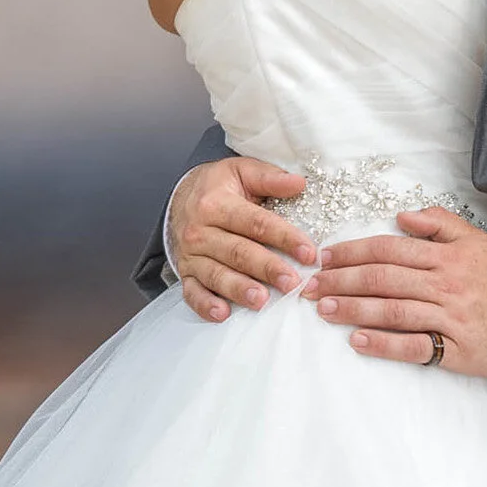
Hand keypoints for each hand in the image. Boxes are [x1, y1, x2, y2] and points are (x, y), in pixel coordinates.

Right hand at [168, 157, 315, 322]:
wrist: (178, 198)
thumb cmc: (218, 187)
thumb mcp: (242, 171)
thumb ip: (270, 178)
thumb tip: (299, 183)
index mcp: (217, 204)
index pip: (256, 223)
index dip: (284, 238)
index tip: (309, 253)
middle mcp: (200, 231)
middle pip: (238, 252)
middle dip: (266, 268)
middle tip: (291, 283)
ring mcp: (191, 255)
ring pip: (216, 274)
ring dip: (238, 289)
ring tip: (261, 300)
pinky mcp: (185, 273)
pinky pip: (191, 292)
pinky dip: (205, 305)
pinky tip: (222, 314)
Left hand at [304, 208, 486, 376]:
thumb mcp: (479, 239)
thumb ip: (441, 223)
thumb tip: (402, 217)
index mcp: (446, 256)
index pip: (388, 249)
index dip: (352, 252)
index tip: (323, 258)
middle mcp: (444, 284)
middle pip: (382, 279)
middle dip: (340, 281)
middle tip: (308, 287)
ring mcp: (450, 318)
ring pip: (392, 310)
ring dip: (352, 310)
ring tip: (323, 310)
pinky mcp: (457, 350)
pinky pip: (415, 346)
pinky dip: (384, 345)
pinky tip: (357, 342)